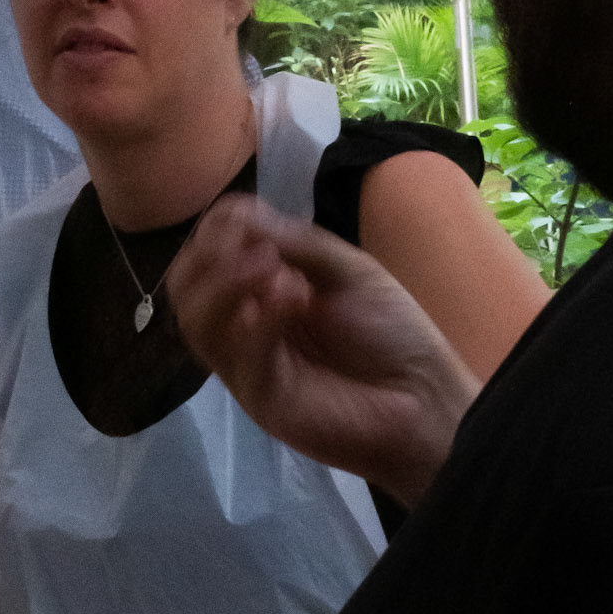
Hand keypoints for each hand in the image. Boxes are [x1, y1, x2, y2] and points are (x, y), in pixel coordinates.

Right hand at [169, 194, 479, 506]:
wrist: (426, 398)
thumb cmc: (392, 332)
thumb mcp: (347, 269)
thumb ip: (296, 243)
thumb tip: (237, 214)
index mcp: (260, 292)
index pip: (205, 256)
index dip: (216, 230)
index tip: (247, 218)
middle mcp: (243, 327)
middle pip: (186, 289)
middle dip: (212, 256)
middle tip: (258, 249)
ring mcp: (246, 365)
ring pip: (197, 321)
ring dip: (228, 282)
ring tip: (277, 270)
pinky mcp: (260, 398)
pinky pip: (236, 355)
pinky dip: (257, 318)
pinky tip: (292, 297)